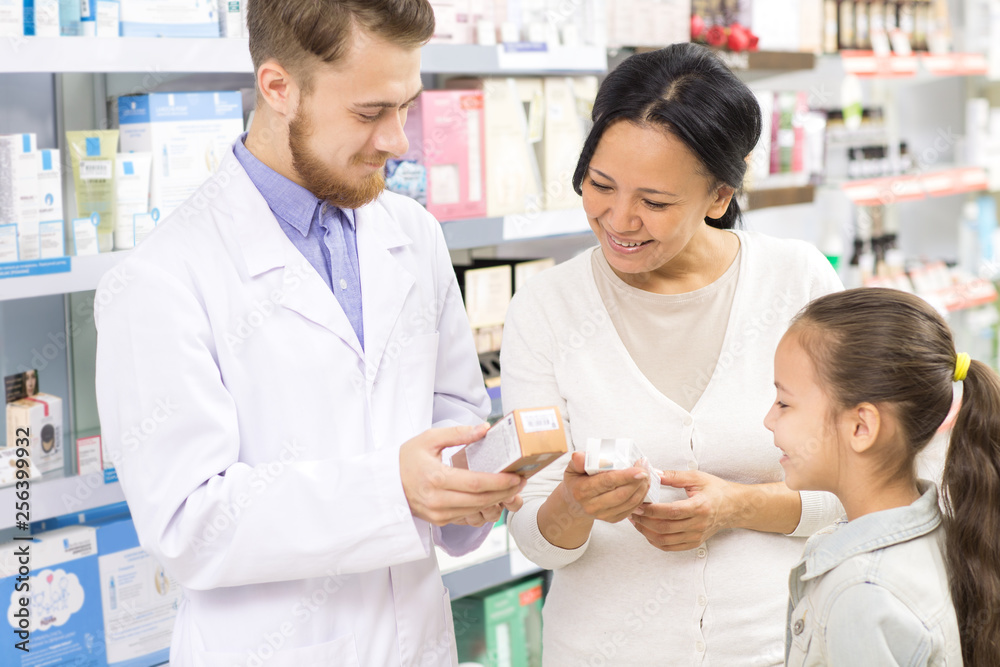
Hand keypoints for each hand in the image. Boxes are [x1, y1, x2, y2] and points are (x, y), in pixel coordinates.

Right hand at [400, 424, 524, 526]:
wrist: (387, 484)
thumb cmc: (407, 458)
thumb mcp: (429, 438)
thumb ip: (458, 433)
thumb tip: (484, 428)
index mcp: (436, 479)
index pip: (476, 483)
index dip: (499, 482)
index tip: (517, 476)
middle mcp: (438, 500)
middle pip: (480, 500)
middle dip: (505, 492)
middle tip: (522, 482)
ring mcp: (439, 514)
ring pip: (477, 511)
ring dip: (498, 502)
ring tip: (512, 489)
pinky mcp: (440, 521)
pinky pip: (468, 516)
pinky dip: (484, 508)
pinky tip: (495, 497)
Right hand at [558, 451, 650, 523]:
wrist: (574, 504)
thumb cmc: (576, 482)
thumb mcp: (572, 468)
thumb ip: (578, 460)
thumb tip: (579, 456)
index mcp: (582, 490)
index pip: (607, 482)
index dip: (625, 476)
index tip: (641, 469)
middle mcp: (592, 505)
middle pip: (622, 494)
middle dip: (639, 480)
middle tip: (645, 466)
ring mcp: (603, 514)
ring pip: (630, 502)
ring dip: (643, 487)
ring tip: (647, 474)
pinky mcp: (613, 519)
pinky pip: (632, 508)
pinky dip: (641, 496)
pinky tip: (643, 485)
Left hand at [629, 469, 739, 550]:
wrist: (734, 507)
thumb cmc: (716, 490)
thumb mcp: (696, 478)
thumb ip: (674, 476)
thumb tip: (654, 473)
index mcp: (700, 507)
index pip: (671, 512)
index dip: (651, 510)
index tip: (638, 504)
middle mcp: (698, 524)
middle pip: (665, 527)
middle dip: (644, 520)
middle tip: (632, 511)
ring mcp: (696, 536)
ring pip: (665, 540)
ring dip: (646, 532)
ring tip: (636, 521)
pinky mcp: (694, 543)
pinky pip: (670, 547)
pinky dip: (655, 541)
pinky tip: (647, 531)